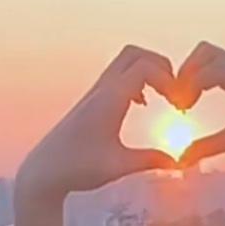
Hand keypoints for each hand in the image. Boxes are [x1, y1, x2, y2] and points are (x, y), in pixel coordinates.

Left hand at [16, 45, 179, 197]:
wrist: (43, 172)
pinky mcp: (93, 100)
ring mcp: (95, 93)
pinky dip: (138, 79)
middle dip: (162, 66)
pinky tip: (143, 104)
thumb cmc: (77, 169)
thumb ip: (151, 160)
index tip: (179, 106)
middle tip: (175, 93)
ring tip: (164, 97)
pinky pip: (119, 75)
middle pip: (135, 53)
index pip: (144, 68)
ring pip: (126, 61)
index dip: (169, 80)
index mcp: (108, 100)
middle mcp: (100, 90)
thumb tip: (180, 162)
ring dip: (150, 71)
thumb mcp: (118, 166)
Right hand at [171, 41, 224, 168]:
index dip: (192, 83)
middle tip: (179, 98)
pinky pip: (215, 58)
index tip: (183, 106)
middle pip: (207, 52)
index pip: (215, 70)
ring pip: (208, 51)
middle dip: (186, 72)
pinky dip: (201, 70)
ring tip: (186, 96)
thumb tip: (181, 160)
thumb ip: (209, 147)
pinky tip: (197, 93)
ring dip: (191, 70)